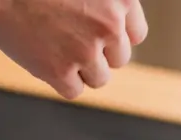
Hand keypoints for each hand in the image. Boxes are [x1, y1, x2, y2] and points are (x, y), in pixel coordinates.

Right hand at [0, 0, 147, 98]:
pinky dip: (59, 80)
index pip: (136, 35)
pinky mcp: (60, 71)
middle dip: (98, 52)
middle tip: (68, 36)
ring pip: (99, 78)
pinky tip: (43, 57)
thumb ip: (104, 4)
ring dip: (79, 68)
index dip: (115, 37)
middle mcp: (109, 26)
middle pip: (119, 59)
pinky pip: (74, 90)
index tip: (97, 33)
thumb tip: (117, 30)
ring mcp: (86, 50)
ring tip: (54, 45)